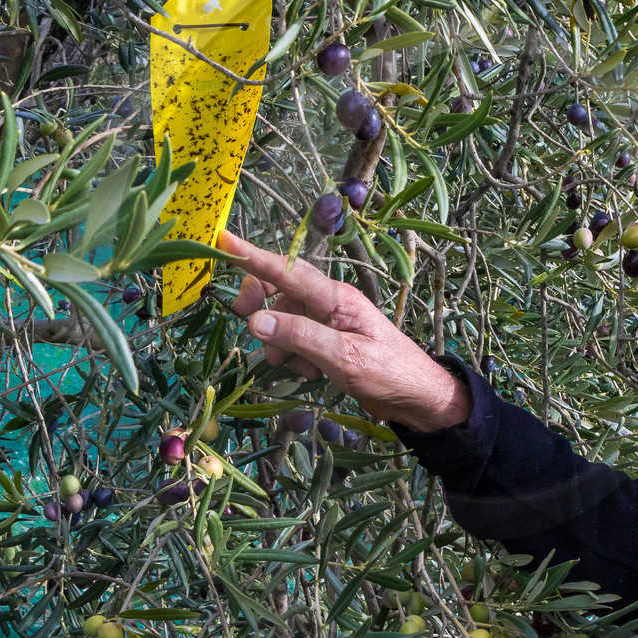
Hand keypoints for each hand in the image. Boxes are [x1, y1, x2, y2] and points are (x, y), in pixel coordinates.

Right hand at [218, 230, 473, 433]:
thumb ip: (300, 337)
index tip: (222, 240)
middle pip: (279, 290)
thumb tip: (256, 321)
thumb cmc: (388, 373)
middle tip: (254, 333)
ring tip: (300, 369)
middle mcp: (329, 302)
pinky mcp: (326, 341)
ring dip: (280, 345)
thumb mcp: (344, 358)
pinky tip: (313, 375)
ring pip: (282, 322)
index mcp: (336, 296)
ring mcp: (327, 321)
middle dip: (261, 310)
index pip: (286, 271)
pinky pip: (294, 341)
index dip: (252, 256)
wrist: (415, 397)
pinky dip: (294, 358)